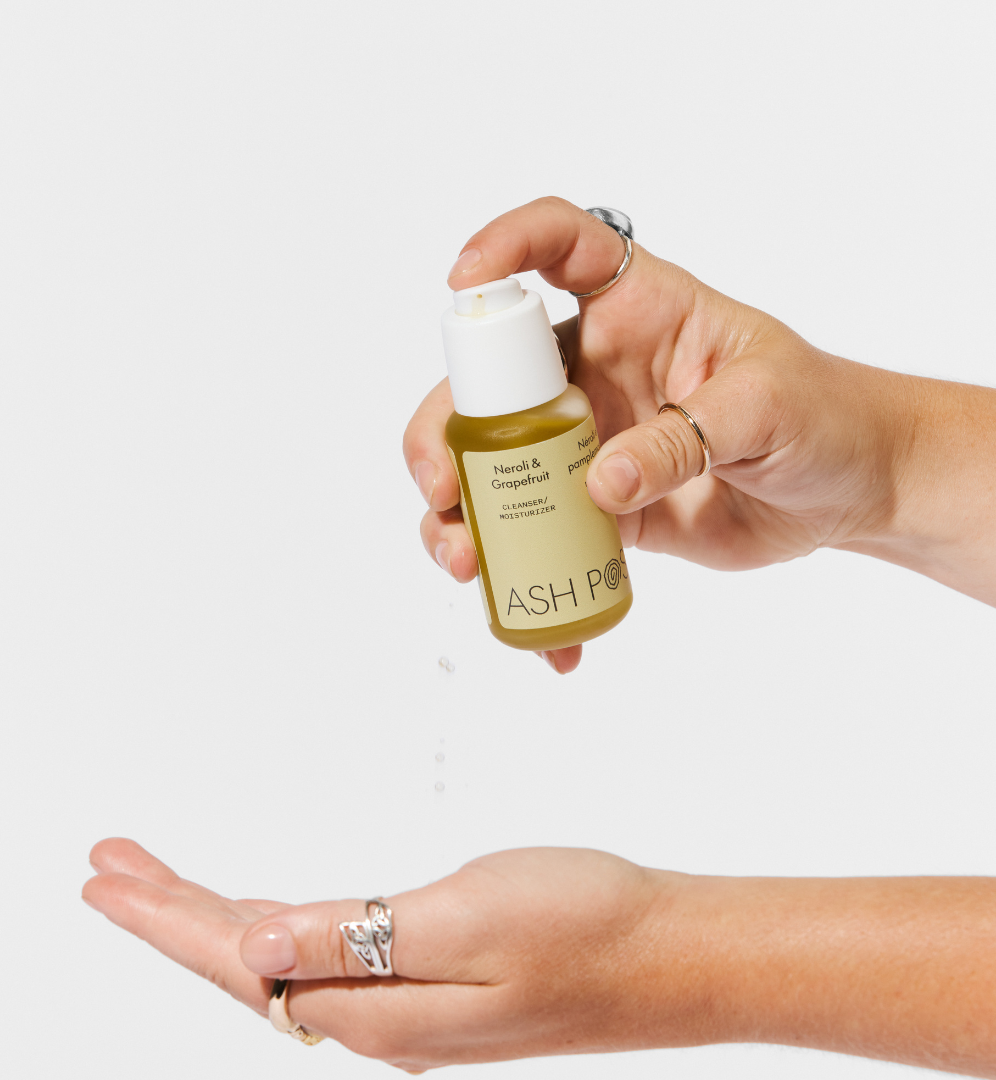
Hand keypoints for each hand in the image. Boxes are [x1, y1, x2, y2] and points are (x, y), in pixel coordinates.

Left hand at [83, 839, 995, 1074]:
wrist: (671, 955)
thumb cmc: (585, 925)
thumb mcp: (469, 920)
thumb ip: (356, 939)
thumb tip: (253, 950)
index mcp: (381, 1005)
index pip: (242, 961)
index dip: (166, 919)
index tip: (106, 874)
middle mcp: (383, 1018)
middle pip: (248, 965)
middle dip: (171, 914)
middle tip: (109, 864)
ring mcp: (411, 1006)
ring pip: (282, 963)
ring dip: (216, 920)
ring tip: (163, 886)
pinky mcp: (438, 985)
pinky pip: (327, 958)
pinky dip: (277, 928)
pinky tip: (267, 918)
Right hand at [404, 197, 995, 672]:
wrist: (846, 491)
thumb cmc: (821, 414)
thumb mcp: (766, 406)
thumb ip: (686, 435)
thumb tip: (598, 484)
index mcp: (633, 309)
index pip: (558, 246)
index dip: (502, 246)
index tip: (461, 282)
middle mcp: (589, 371)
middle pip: (483, 383)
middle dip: (441, 437)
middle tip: (444, 492)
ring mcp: (582, 443)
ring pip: (488, 470)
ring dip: (460, 520)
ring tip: (468, 566)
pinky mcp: (593, 509)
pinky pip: (537, 541)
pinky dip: (524, 588)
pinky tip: (549, 639)